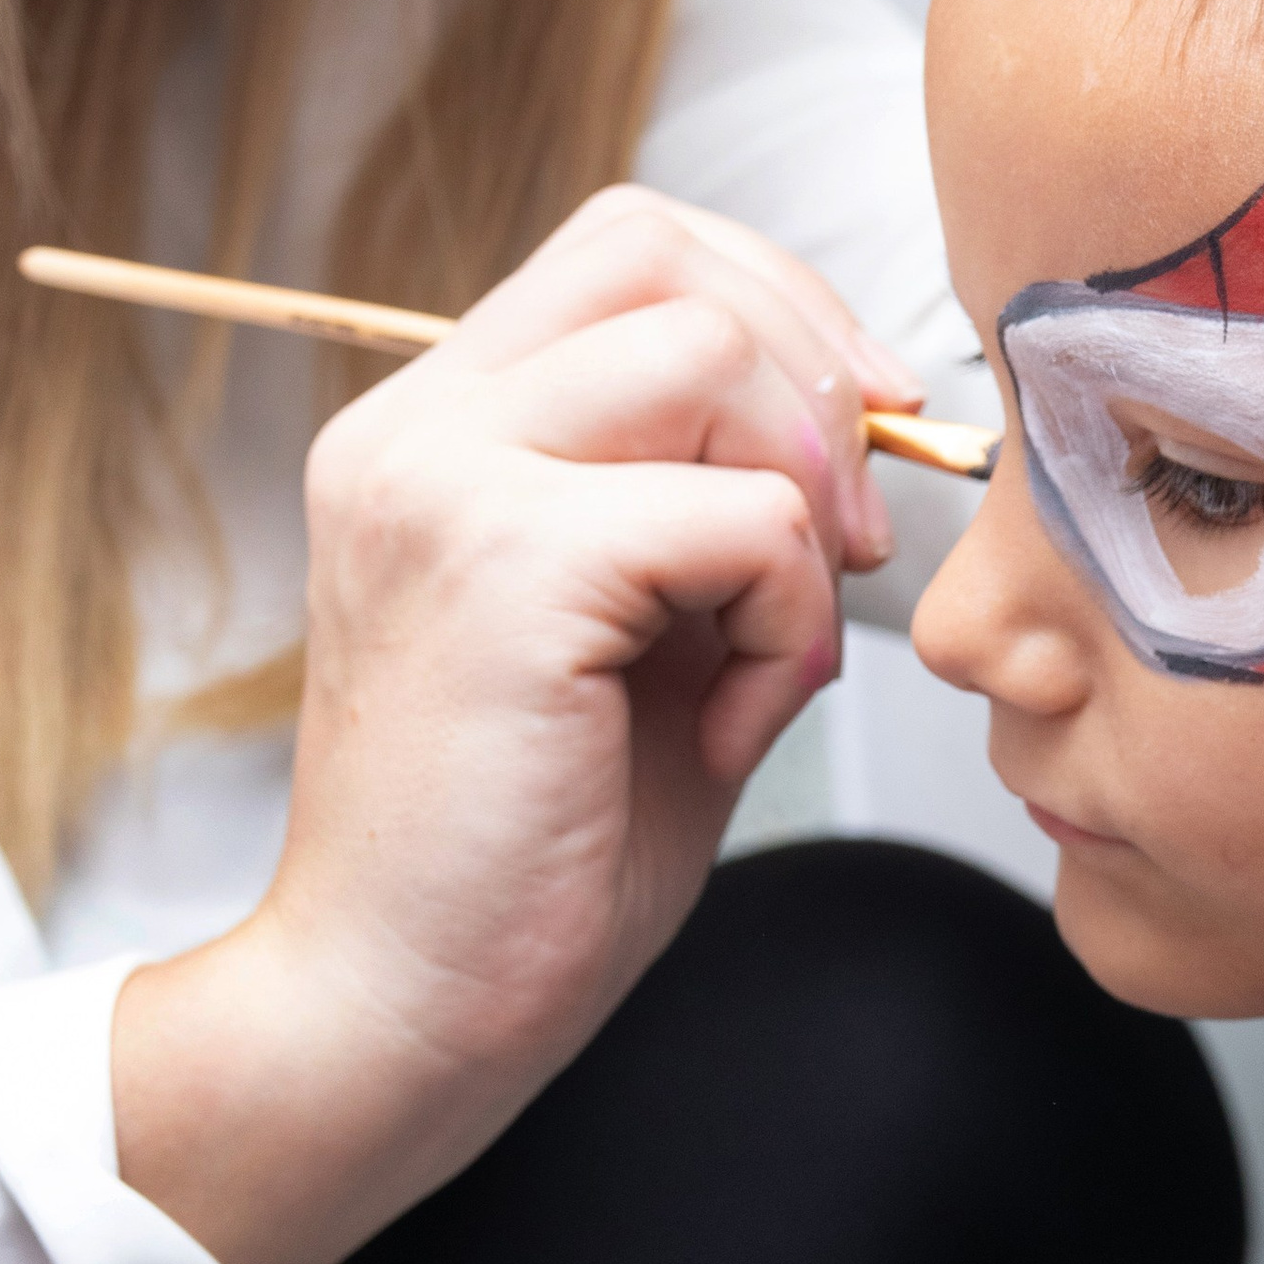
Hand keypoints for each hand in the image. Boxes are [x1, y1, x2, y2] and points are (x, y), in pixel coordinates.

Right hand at [114, 185, 918, 1263]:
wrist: (398, 1015)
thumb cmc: (524, 860)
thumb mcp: (638, 639)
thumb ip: (711, 514)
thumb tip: (864, 434)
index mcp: (433, 432)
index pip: (628, 247)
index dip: (775, 307)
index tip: (856, 435)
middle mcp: (414, 431)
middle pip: (668, 259)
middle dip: (812, 384)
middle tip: (846, 546)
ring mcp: (443, 484)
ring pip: (712, 355)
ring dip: (798, 500)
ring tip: (768, 651)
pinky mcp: (508, 567)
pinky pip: (746, 516)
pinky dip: (790, 615)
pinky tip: (733, 725)